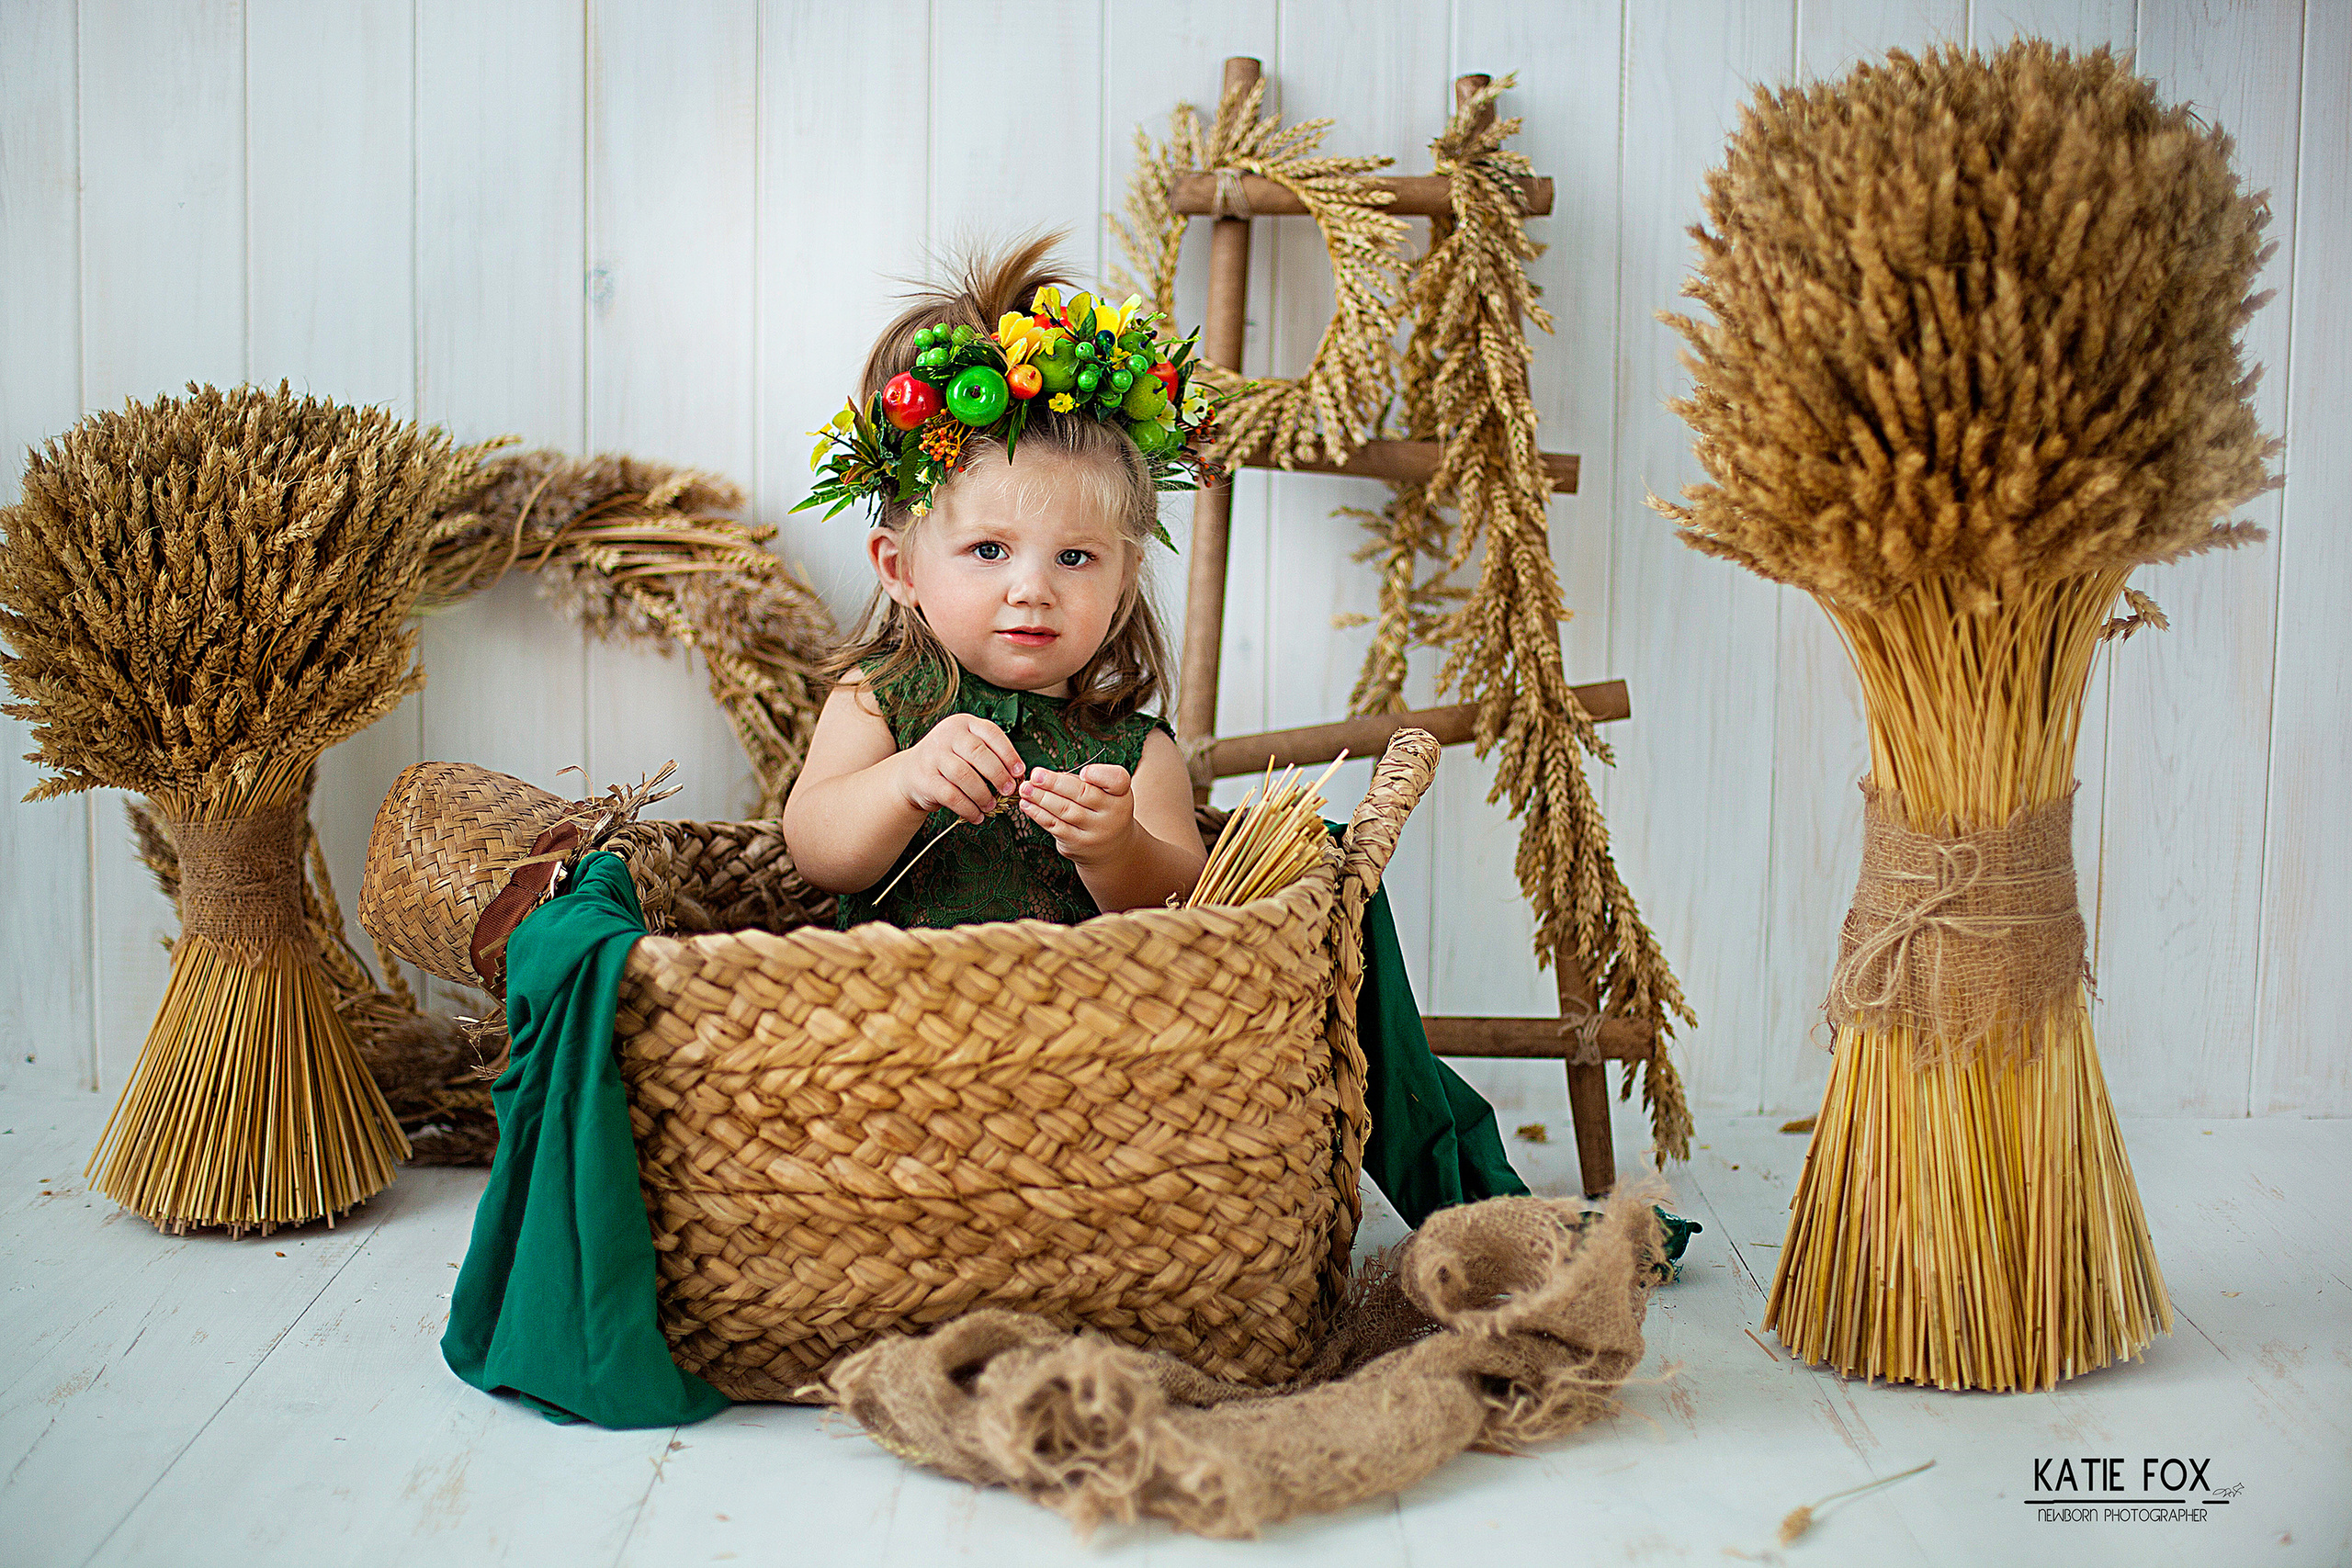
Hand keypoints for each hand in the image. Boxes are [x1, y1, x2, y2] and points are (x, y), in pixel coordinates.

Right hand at [893, 714, 1023, 822]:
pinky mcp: (925, 779)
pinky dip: (968, 809)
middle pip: (978, 753)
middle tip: (1008, 791)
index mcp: (963, 724)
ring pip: (964, 776)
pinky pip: (951, 796)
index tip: (1019, 772)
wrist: (910, 773)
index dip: (1008, 753)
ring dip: (983, 795)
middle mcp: (947, 736)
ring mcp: (933, 756)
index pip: (991, 733)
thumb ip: (989, 754)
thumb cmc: (950, 761)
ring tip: (991, 806)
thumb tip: (1017, 776)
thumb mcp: (966, 748)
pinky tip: (977, 816)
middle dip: (998, 774)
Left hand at [1018, 763, 1137, 865]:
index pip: (1116, 780)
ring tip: (1025, 788)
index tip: (1083, 771)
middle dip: (1055, 783)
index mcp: (1121, 795)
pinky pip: (1055, 826)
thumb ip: (1088, 782)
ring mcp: (1095, 832)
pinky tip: (1027, 805)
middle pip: (1083, 794)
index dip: (1099, 775)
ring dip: (1041, 798)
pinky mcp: (1078, 844)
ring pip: (1065, 810)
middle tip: (1036, 775)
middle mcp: (1112, 814)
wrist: (1112, 849)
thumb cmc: (1104, 811)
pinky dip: (1038, 814)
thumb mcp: (1109, 794)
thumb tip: (1048, 777)